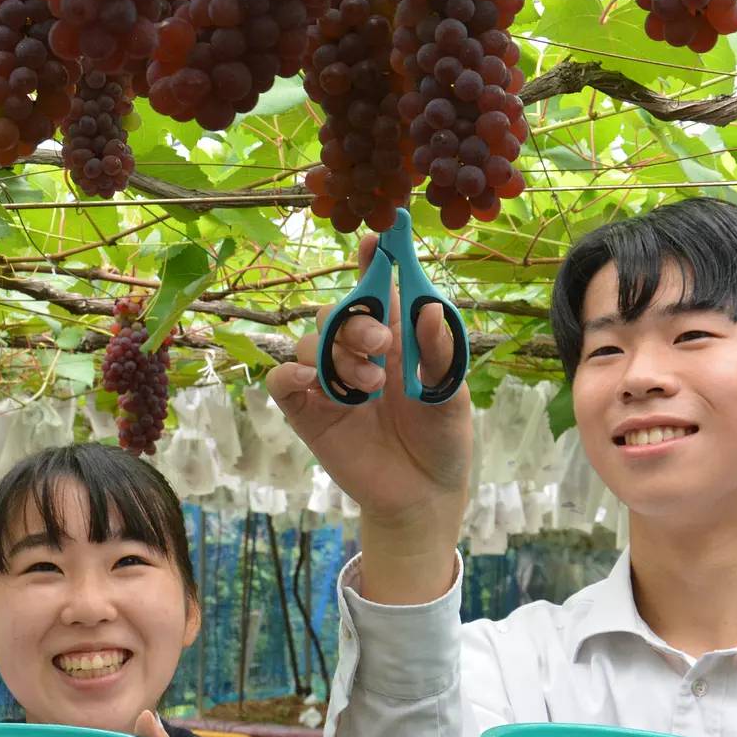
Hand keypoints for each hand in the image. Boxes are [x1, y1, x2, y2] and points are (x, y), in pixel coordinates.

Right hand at [265, 233, 472, 603]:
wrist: (423, 496)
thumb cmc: (442, 439)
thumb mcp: (452, 393)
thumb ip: (438, 353)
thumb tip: (429, 309)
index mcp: (397, 338)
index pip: (378, 288)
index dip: (374, 260)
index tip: (376, 240)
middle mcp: (360, 352)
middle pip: (338, 311)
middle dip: (356, 318)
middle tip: (381, 344)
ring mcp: (331, 382)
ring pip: (311, 342)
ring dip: (336, 353)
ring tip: (370, 384)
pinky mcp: (309, 412)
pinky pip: (284, 381)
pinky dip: (292, 375)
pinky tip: (316, 383)